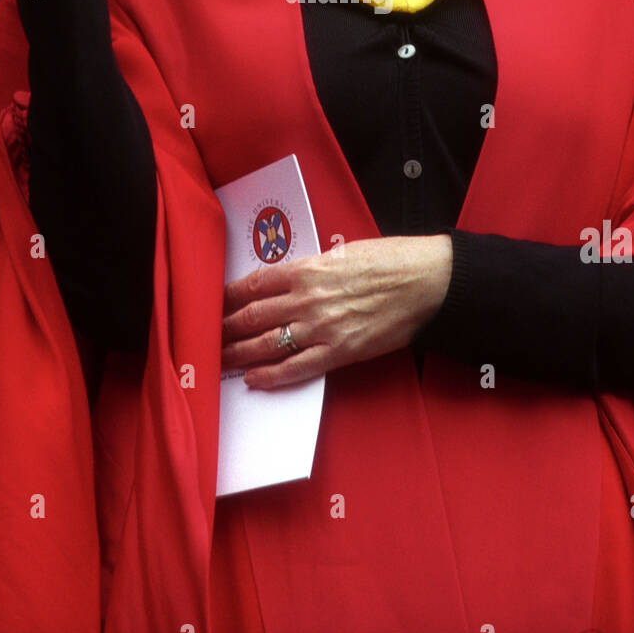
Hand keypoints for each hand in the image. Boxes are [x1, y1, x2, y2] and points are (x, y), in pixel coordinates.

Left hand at [221, 234, 452, 387]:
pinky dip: (271, 376)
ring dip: (239, 353)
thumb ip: (313, 269)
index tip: (215, 302)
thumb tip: (291, 280)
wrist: (425, 282)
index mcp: (307, 269)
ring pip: (266, 344)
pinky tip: (254, 379)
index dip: (229, 295)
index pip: (254, 283)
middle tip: (207, 334)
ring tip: (220, 359)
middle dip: (226, 327)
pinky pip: (296, 368)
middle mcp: (307, 299)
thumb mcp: (343, 253)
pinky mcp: (339, 351)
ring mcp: (321, 328)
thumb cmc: (391, 261)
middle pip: (252, 316)